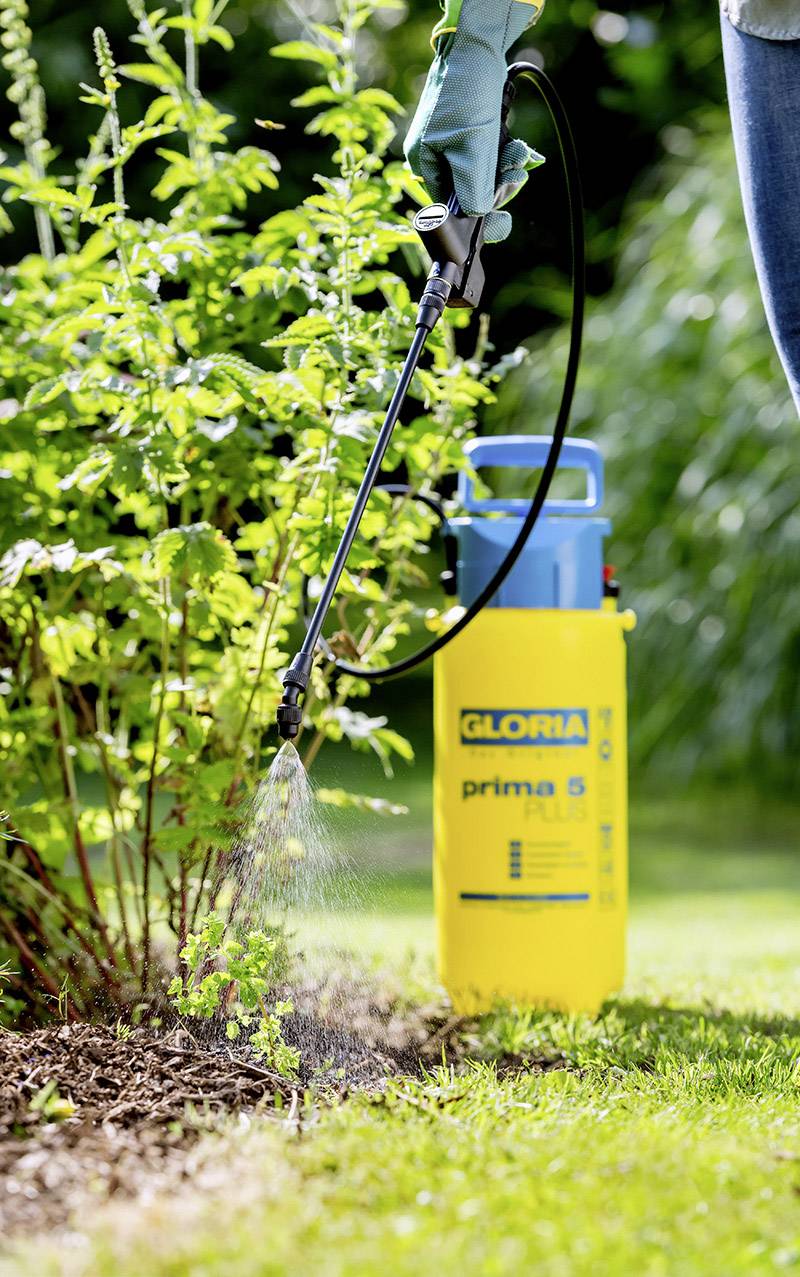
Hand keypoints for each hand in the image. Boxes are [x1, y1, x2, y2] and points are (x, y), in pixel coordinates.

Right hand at [404, 0, 544, 242]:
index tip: (501, 213)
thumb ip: (473, 188)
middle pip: (470, 190)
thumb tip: (477, 216)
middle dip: (498, 186)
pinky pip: (490, 155)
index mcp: (425, 162)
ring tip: (521, 155)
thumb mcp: (471, 148)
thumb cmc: (467, 93)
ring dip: (508, 168)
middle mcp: (436, 156)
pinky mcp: (471, 131)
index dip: (477, 210)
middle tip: (517, 175)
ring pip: (484, 173)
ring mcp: (453, 143)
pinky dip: (507, 154)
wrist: (478, 45)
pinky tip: (522, 150)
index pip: (449, 205)